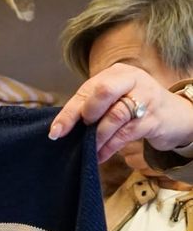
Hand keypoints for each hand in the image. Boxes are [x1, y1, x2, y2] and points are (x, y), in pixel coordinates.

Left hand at [49, 63, 192, 162]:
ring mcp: (145, 98)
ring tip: (88, 150)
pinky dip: (108, 148)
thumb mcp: (116, 99)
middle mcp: (132, 80)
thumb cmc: (136, 107)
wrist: (176, 116)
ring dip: (96, 137)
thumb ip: (92, 106)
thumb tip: (61, 127)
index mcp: (117, 73)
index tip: (55, 132)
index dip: (69, 112)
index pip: (87, 90)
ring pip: (113, 116)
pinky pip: (124, 134)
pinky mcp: (153, 118)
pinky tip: (99, 156)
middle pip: (102, 93)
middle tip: (80, 133)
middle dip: (85, 115)